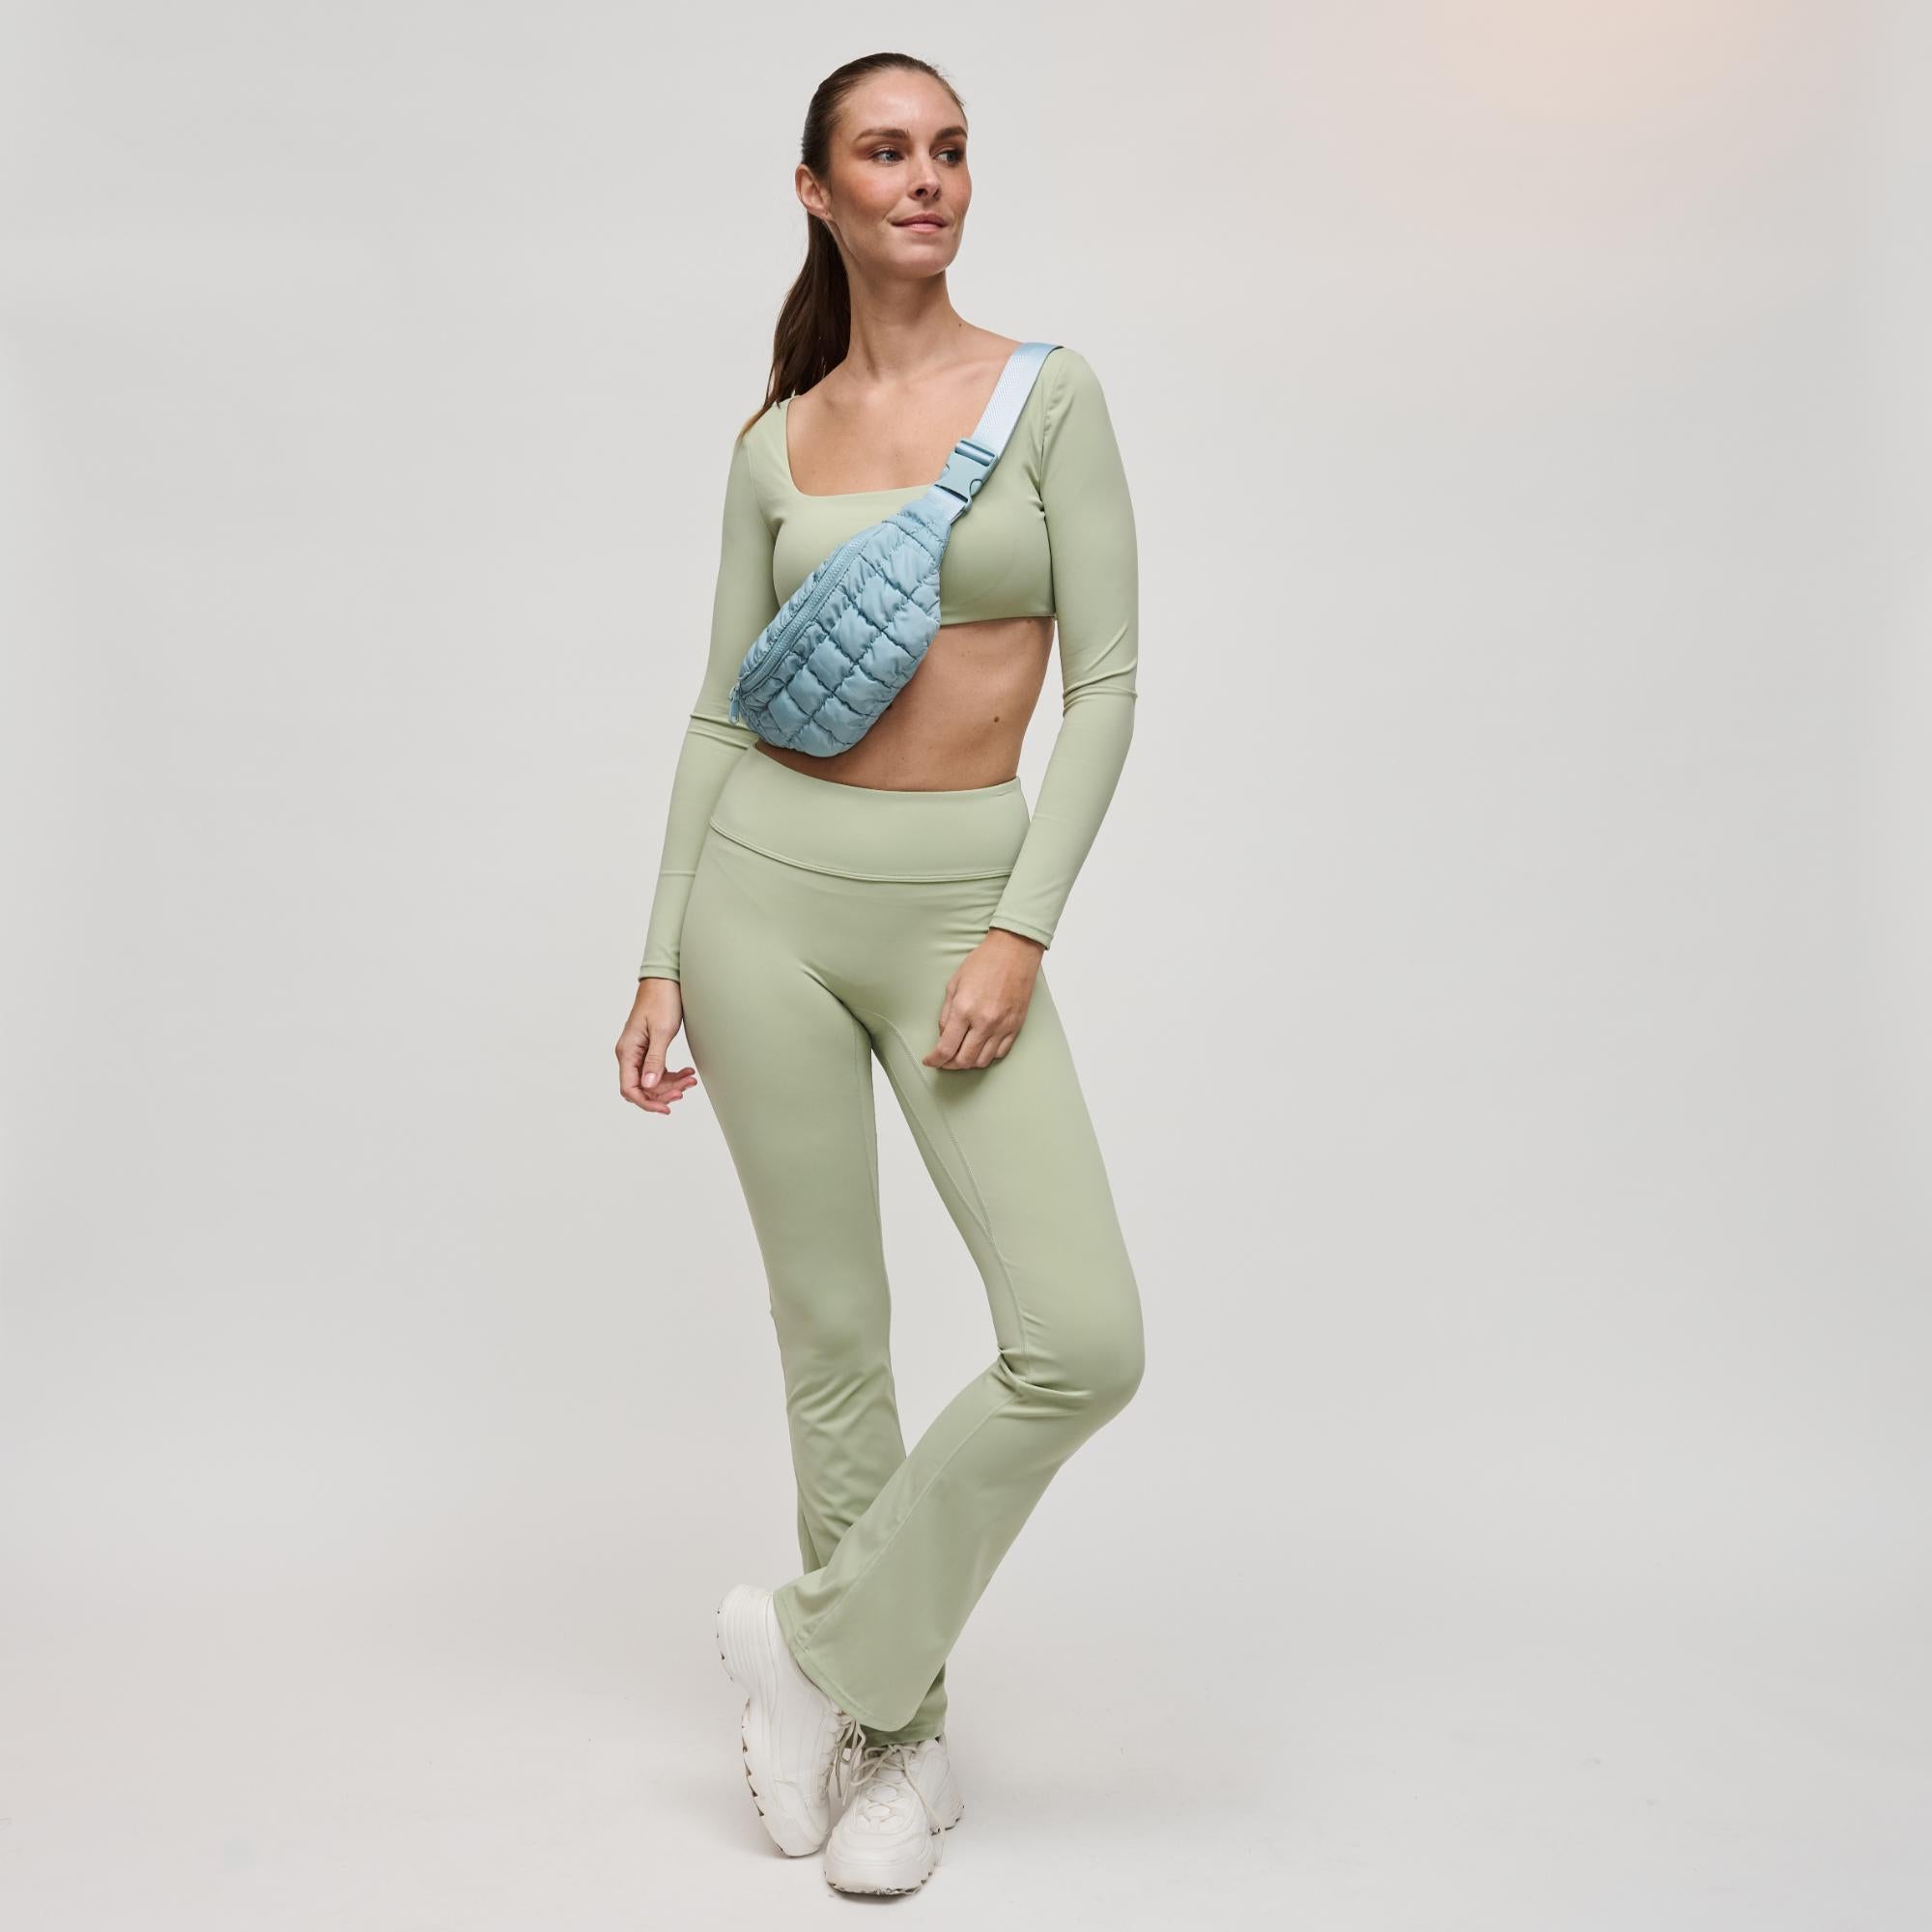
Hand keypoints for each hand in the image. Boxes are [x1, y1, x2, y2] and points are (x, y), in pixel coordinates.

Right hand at [618, 977, 698, 1114]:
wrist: (665, 981)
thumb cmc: (662, 1000)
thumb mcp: (662, 1031)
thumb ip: (655, 1060)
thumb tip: (649, 1086)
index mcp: (627, 1051)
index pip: (629, 1088)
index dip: (647, 1102)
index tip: (666, 1108)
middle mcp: (629, 1054)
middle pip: (641, 1088)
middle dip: (663, 1093)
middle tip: (685, 1090)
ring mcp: (638, 1052)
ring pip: (651, 1081)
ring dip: (671, 1084)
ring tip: (691, 1080)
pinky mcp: (649, 1049)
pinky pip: (657, 1070)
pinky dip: (672, 1075)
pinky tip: (687, 1072)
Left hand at [923, 929, 1044, 1070]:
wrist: (1015, 951)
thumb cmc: (984, 962)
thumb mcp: (954, 984)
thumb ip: (946, 1013)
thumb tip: (943, 1035)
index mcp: (964, 1009)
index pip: (946, 1048)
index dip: (934, 1060)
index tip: (930, 1061)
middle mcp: (984, 1022)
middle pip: (964, 1060)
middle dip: (949, 1064)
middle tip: (943, 1060)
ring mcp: (1002, 1026)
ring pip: (983, 1061)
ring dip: (968, 1062)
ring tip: (961, 1055)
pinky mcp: (1016, 1026)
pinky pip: (1000, 1053)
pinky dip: (987, 1055)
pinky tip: (980, 1048)